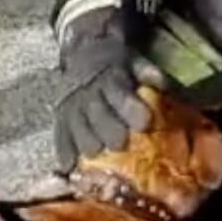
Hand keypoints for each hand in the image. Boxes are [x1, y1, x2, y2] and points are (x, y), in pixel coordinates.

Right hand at [53, 9, 168, 171]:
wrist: (84, 53)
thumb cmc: (117, 65)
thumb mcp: (134, 61)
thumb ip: (148, 73)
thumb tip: (162, 84)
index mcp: (110, 79)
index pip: (119, 93)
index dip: (130, 108)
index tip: (145, 123)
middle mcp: (89, 93)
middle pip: (97, 115)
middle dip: (109, 132)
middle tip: (120, 144)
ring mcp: (72, 106)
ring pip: (78, 128)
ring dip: (88, 144)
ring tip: (97, 155)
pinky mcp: (61, 117)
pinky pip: (60, 135)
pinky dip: (64, 153)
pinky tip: (68, 167)